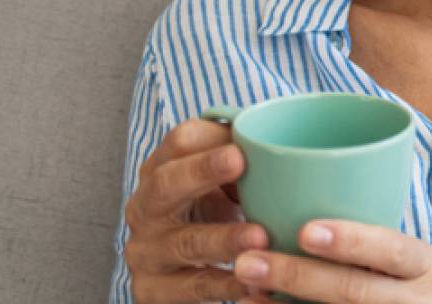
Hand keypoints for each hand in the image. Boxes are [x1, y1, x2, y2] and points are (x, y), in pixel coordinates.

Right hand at [123, 117, 272, 301]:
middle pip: (166, 184)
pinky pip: (192, 287)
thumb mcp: (225, 184)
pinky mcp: (152, 290)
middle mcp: (145, 208)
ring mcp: (145, 250)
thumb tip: (286, 143)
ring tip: (260, 237)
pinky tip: (254, 283)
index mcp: (162, 170)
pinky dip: (225, 285)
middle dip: (200, 172)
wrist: (189, 273)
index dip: (207, 142)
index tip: (240, 144)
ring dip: (223, 239)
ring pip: (184, 242)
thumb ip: (246, 161)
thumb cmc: (216, 214)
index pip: (178, 144)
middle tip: (239, 163)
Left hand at [232, 219, 431, 303]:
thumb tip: (305, 185)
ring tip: (245, 289)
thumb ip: (374, 238)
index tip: (307, 230)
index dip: (352, 241)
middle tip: (248, 262)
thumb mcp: (413, 259)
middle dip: (298, 277)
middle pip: (354, 291)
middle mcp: (413, 300)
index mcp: (422, 266)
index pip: (391, 251)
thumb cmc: (416, 284)